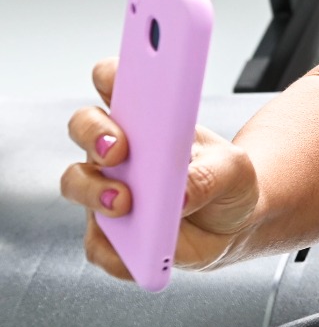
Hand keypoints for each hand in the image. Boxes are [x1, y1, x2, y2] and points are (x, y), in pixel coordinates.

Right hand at [61, 58, 261, 280]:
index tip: (116, 79)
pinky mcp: (107, 234)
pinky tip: (139, 251)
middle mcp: (116, 149)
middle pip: (84, 127)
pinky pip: (97, 243)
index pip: (114, 81)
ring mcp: (105, 189)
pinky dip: (115, 248)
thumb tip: (179, 197)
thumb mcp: (234, 171)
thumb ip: (210, 176)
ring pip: (77, 182)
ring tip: (125, 201)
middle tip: (118, 148)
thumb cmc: (226, 182)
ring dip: (94, 190)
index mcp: (145, 117)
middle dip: (95, 133)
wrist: (233, 224)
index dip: (110, 74)